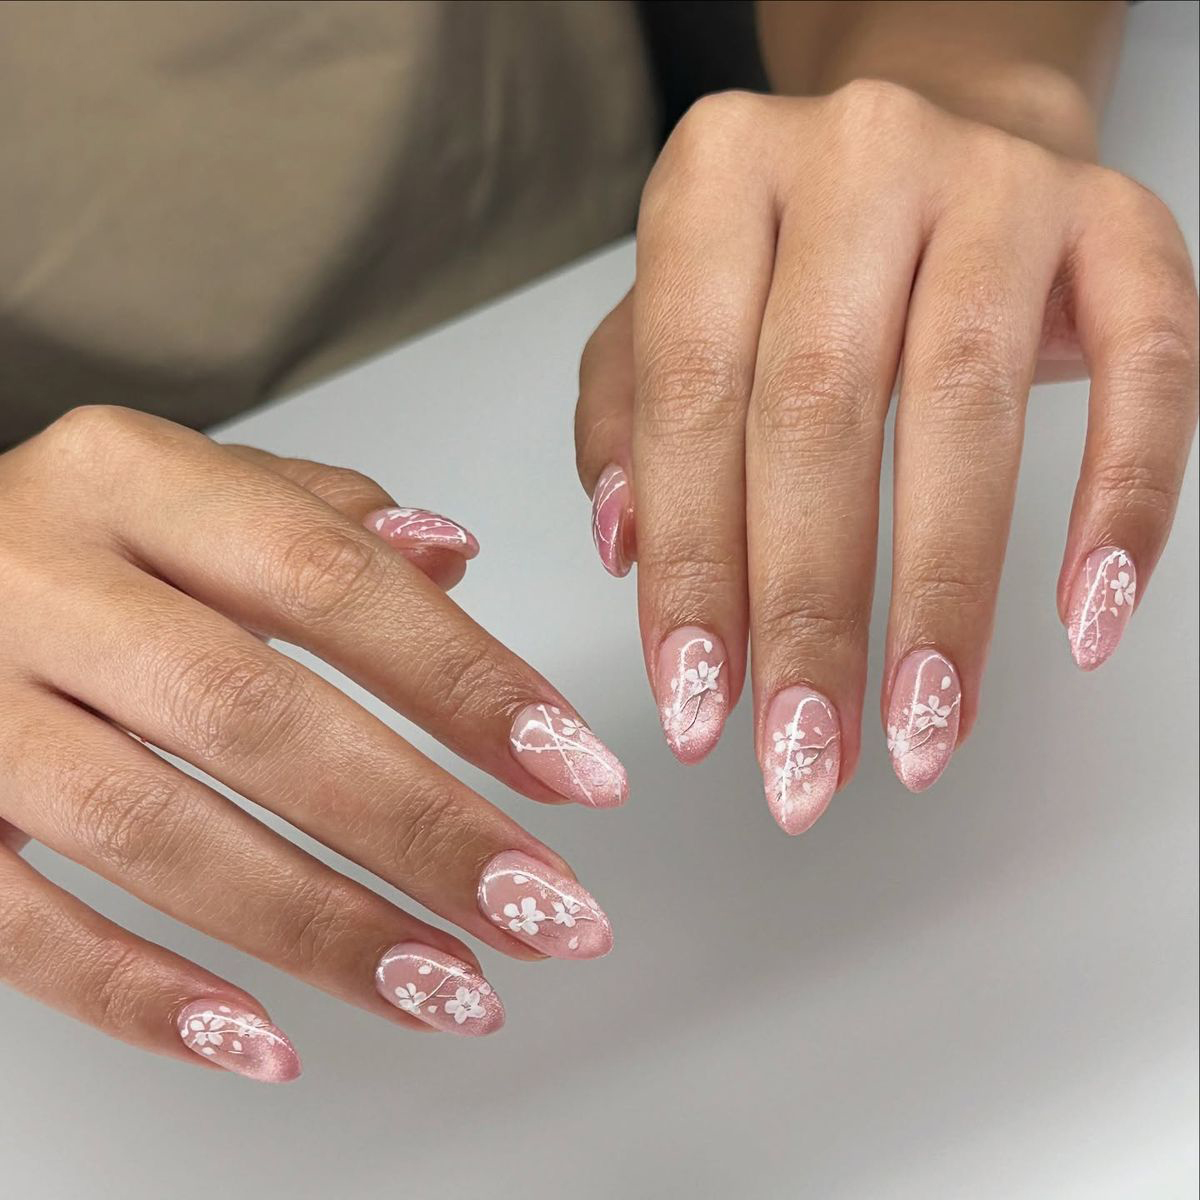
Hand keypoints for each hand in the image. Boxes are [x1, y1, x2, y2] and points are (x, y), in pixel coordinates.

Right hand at [0, 406, 625, 1080]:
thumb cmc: (63, 539)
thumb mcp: (181, 489)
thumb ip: (315, 516)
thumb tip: (452, 553)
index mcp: (131, 477)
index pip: (336, 580)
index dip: (469, 683)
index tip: (577, 772)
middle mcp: (39, 576)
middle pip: (262, 718)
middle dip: (422, 830)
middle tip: (545, 909)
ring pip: (157, 832)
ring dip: (323, 928)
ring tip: (451, 987)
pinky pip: (20, 926)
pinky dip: (144, 995)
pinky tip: (265, 1039)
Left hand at [576, 83, 1196, 830]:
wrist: (945, 146)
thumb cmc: (793, 261)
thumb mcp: (678, 315)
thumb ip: (628, 420)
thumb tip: (626, 547)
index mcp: (718, 180)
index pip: (690, 400)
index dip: (692, 569)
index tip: (697, 706)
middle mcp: (854, 158)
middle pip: (818, 413)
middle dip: (807, 613)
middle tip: (804, 756)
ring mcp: (998, 180)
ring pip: (966, 405)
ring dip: (942, 597)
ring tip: (921, 730)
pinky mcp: (1122, 221)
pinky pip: (1148, 369)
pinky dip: (1122, 505)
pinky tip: (1084, 623)